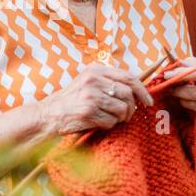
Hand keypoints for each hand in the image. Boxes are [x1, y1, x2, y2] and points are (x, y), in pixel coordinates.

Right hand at [36, 63, 153, 135]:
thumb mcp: (87, 82)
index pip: (128, 77)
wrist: (48, 114)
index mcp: (95, 70)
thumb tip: (136, 89)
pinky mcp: (88, 112)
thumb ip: (107, 81)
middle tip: (128, 116)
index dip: (142, 90)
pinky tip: (98, 123)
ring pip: (122, 109)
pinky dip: (108, 125)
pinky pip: (111, 122)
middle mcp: (93, 80)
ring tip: (110, 119)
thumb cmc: (70, 100)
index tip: (148, 101)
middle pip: (128, 94)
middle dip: (132, 108)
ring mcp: (91, 96)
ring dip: (120, 118)